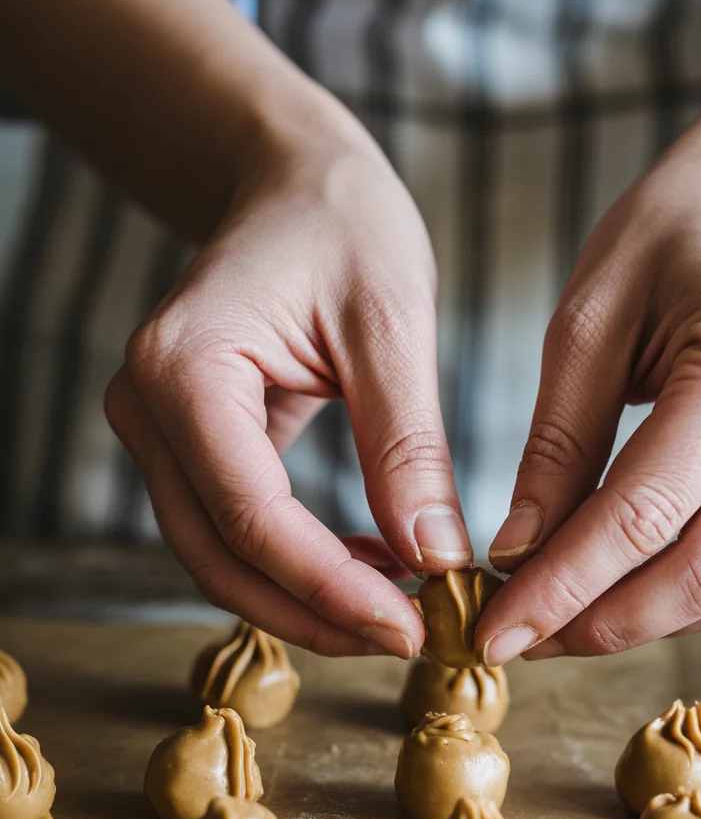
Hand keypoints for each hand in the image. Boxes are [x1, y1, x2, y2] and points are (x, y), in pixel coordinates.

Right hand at [106, 95, 470, 657]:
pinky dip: (297, 562)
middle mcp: (147, 406)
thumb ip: (407, 445)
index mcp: (184, 368)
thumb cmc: (342, 223)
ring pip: (220, 556)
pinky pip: (235, 527)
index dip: (330, 587)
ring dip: (305, 598)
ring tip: (397, 606)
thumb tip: (434, 558)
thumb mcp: (392, 324)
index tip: (409, 628)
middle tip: (408, 637)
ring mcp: (158, 429)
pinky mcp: (188, 442)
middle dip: (314, 613)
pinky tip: (369, 564)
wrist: (292, 181)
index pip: (251, 515)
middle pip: (220, 556)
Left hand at [476, 149, 700, 663]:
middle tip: (521, 639)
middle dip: (602, 624)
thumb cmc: (665, 249)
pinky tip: (613, 590)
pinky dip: (676, 598)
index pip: (647, 514)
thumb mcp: (584, 328)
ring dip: (638, 621)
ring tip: (556, 620)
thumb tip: (518, 557)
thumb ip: (556, 448)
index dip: (563, 586)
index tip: (497, 630)